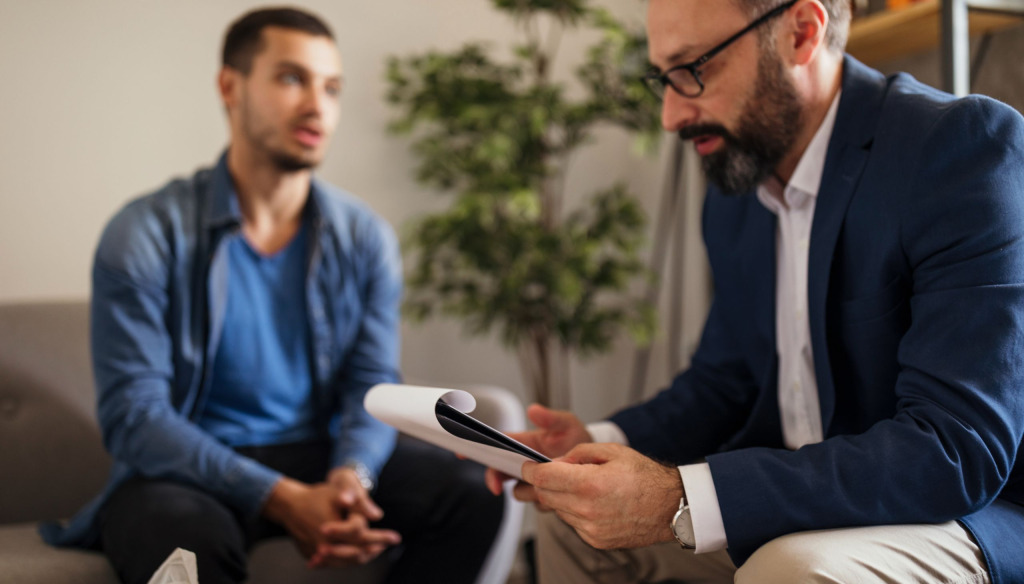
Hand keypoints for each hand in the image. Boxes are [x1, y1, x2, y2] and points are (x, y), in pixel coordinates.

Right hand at [262, 476, 399, 567]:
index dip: (382, 537)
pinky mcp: (311, 556)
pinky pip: (332, 562)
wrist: (288, 505)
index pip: (365, 537)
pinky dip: (345, 559)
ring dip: (361, 557)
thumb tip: (378, 515)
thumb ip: (358, 503)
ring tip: (373, 550)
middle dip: (374, 550)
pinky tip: (353, 555)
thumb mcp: (337, 494)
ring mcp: (317, 554)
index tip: (396, 538)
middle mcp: (326, 547)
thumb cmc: (315, 497)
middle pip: (357, 553)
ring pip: (345, 561)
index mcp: (336, 531)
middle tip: (385, 545)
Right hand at [484, 404, 591, 500]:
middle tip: (498, 485)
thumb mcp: (568, 424)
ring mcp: (532, 480)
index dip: (478, 448)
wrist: (598, 462)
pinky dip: (545, 499)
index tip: (464, 453)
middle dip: (495, 478)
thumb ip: (551, 418)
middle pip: (498, 471)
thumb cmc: (578, 438)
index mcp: (524, 442)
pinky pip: (537, 503)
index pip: (496, 444)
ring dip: (527, 490)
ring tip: (543, 485)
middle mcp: (523, 462)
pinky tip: (558, 493)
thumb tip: (533, 410)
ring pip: (517, 491)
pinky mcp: (543, 496)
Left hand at [522, 443, 682, 549]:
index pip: (543, 478)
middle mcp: (587, 510)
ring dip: (560, 497)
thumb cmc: (645, 477)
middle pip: (545, 496)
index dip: (530, 470)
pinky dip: (575, 511)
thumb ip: (578, 453)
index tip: (527, 466)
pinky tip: (592, 502)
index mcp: (589, 484)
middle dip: (544, 482)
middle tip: (552, 472)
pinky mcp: (596, 540)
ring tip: (580, 486)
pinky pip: (573, 523)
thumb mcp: (612, 451)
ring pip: (558, 510)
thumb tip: (556, 462)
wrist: (671, 507)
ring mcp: (591, 529)